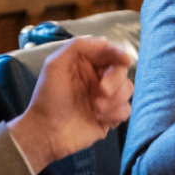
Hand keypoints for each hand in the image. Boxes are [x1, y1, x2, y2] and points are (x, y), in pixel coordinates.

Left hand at [8, 37, 132, 171]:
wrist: (47, 132)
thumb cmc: (48, 97)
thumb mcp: (56, 64)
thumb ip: (78, 46)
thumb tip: (106, 42)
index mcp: (86, 65)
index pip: (109, 53)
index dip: (119, 54)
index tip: (124, 60)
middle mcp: (98, 79)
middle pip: (122, 71)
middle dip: (115, 79)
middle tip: (102, 90)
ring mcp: (105, 98)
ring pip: (127, 89)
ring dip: (114, 98)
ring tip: (96, 107)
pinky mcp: (110, 117)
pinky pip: (126, 110)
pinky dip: (115, 113)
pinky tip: (99, 118)